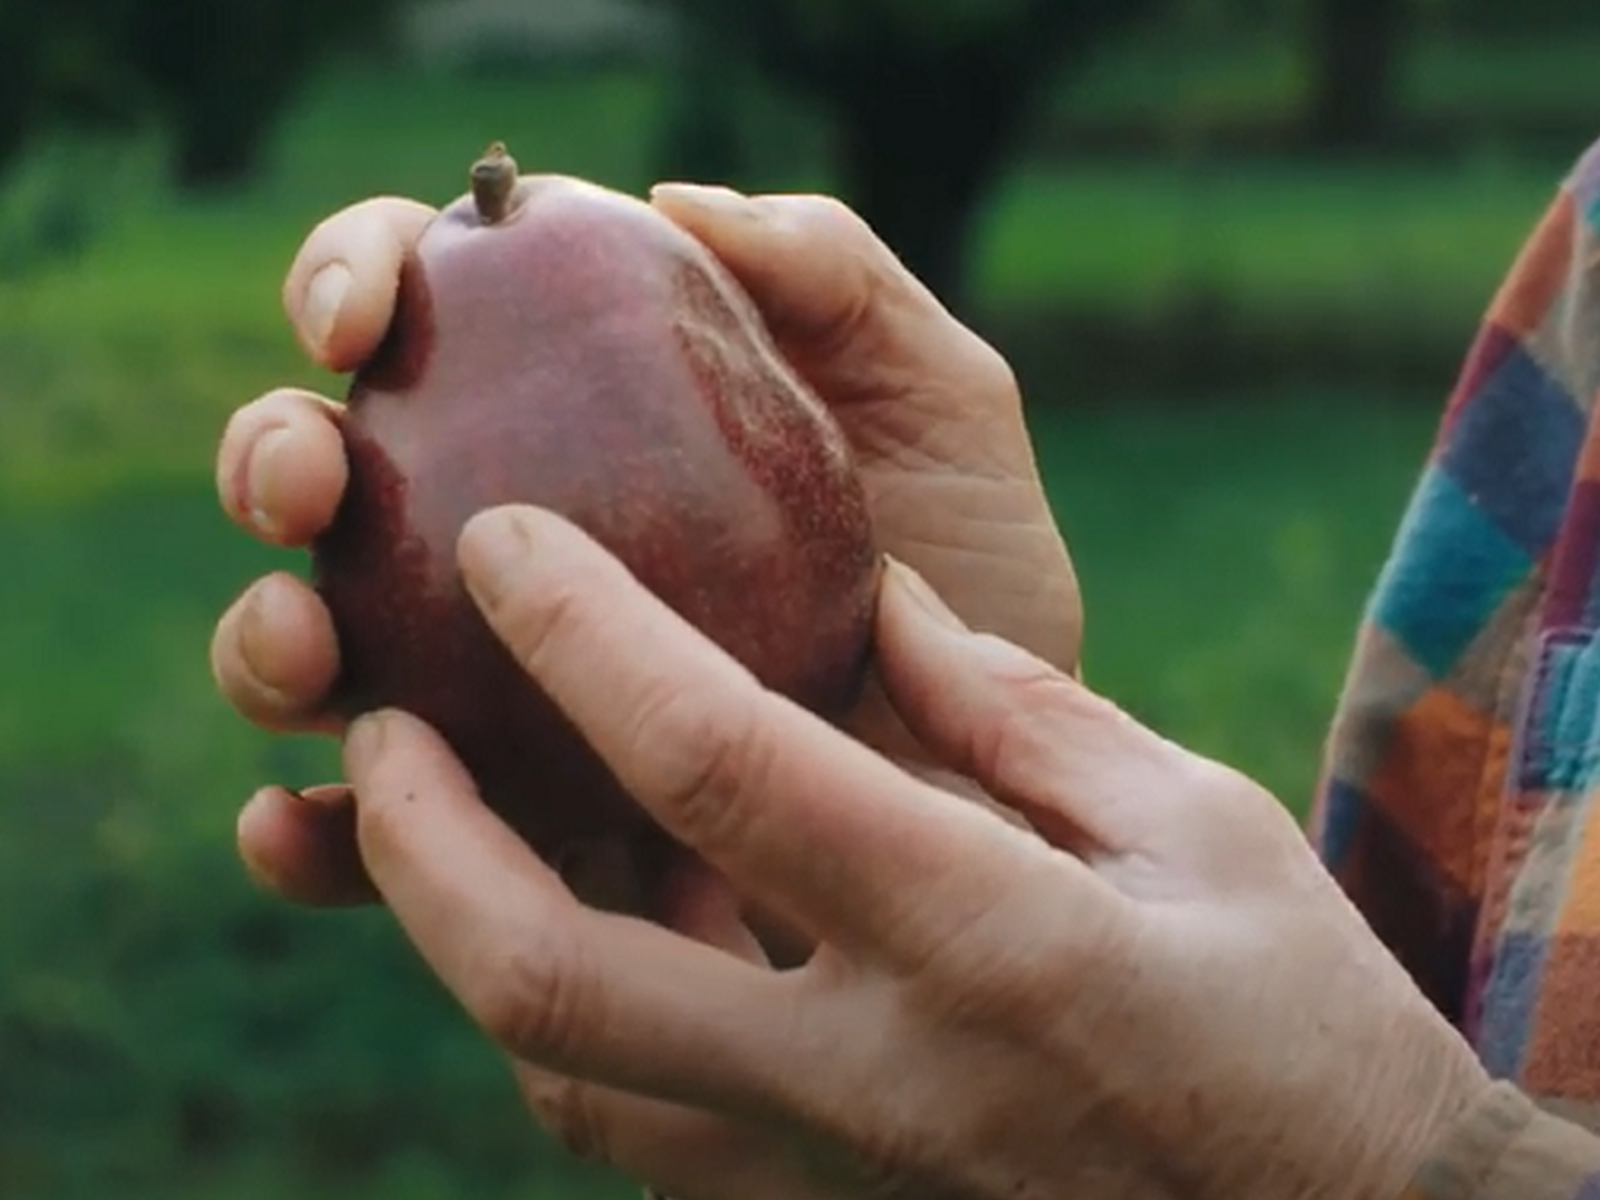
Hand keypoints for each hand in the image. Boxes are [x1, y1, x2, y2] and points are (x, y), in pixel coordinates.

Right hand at [213, 184, 1079, 905]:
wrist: (1014, 789)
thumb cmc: (982, 584)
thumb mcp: (943, 403)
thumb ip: (836, 277)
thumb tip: (674, 201)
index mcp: (588, 405)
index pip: (436, 306)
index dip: (363, 278)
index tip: (365, 316)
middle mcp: (517, 534)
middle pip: (333, 466)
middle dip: (277, 454)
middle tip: (307, 476)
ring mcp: (500, 685)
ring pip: (319, 646)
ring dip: (267, 637)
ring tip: (304, 648)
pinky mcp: (515, 824)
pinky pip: (379, 838)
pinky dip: (314, 835)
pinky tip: (292, 827)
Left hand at [335, 504, 1490, 1199]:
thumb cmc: (1302, 1021)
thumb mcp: (1194, 822)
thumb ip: (1014, 710)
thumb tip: (874, 601)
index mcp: (982, 937)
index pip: (723, 765)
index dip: (586, 638)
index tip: (505, 543)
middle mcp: (870, 1076)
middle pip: (555, 976)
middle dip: (422, 842)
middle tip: (373, 726)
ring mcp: (831, 1175)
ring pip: (565, 1079)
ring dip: (464, 940)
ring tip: (439, 819)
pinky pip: (639, 1129)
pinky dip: (570, 1022)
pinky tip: (581, 923)